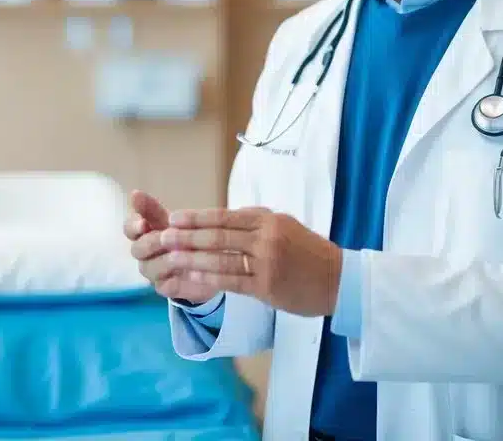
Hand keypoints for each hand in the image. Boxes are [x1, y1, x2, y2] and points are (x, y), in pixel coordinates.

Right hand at [124, 190, 218, 304]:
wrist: (205, 261)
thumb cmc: (182, 234)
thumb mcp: (171, 220)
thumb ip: (152, 209)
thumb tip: (134, 193)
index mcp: (141, 234)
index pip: (128, 228)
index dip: (133, 226)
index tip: (143, 223)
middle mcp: (143, 255)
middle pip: (138, 249)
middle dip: (152, 242)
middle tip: (167, 237)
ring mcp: (152, 273)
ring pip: (151, 268)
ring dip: (167, 260)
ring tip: (183, 253)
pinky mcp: (165, 289)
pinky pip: (168, 287)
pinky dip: (180, 279)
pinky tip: (194, 272)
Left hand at [160, 206, 342, 317]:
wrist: (339, 279)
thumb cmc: (308, 252)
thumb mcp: (284, 225)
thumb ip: (254, 222)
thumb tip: (222, 218)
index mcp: (267, 220)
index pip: (224, 216)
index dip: (197, 217)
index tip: (174, 217)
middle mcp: (266, 238)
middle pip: (218, 236)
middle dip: (187, 237)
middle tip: (163, 236)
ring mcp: (266, 263)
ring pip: (221, 259)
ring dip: (192, 259)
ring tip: (170, 258)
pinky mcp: (267, 287)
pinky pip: (231, 281)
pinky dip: (209, 279)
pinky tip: (191, 278)